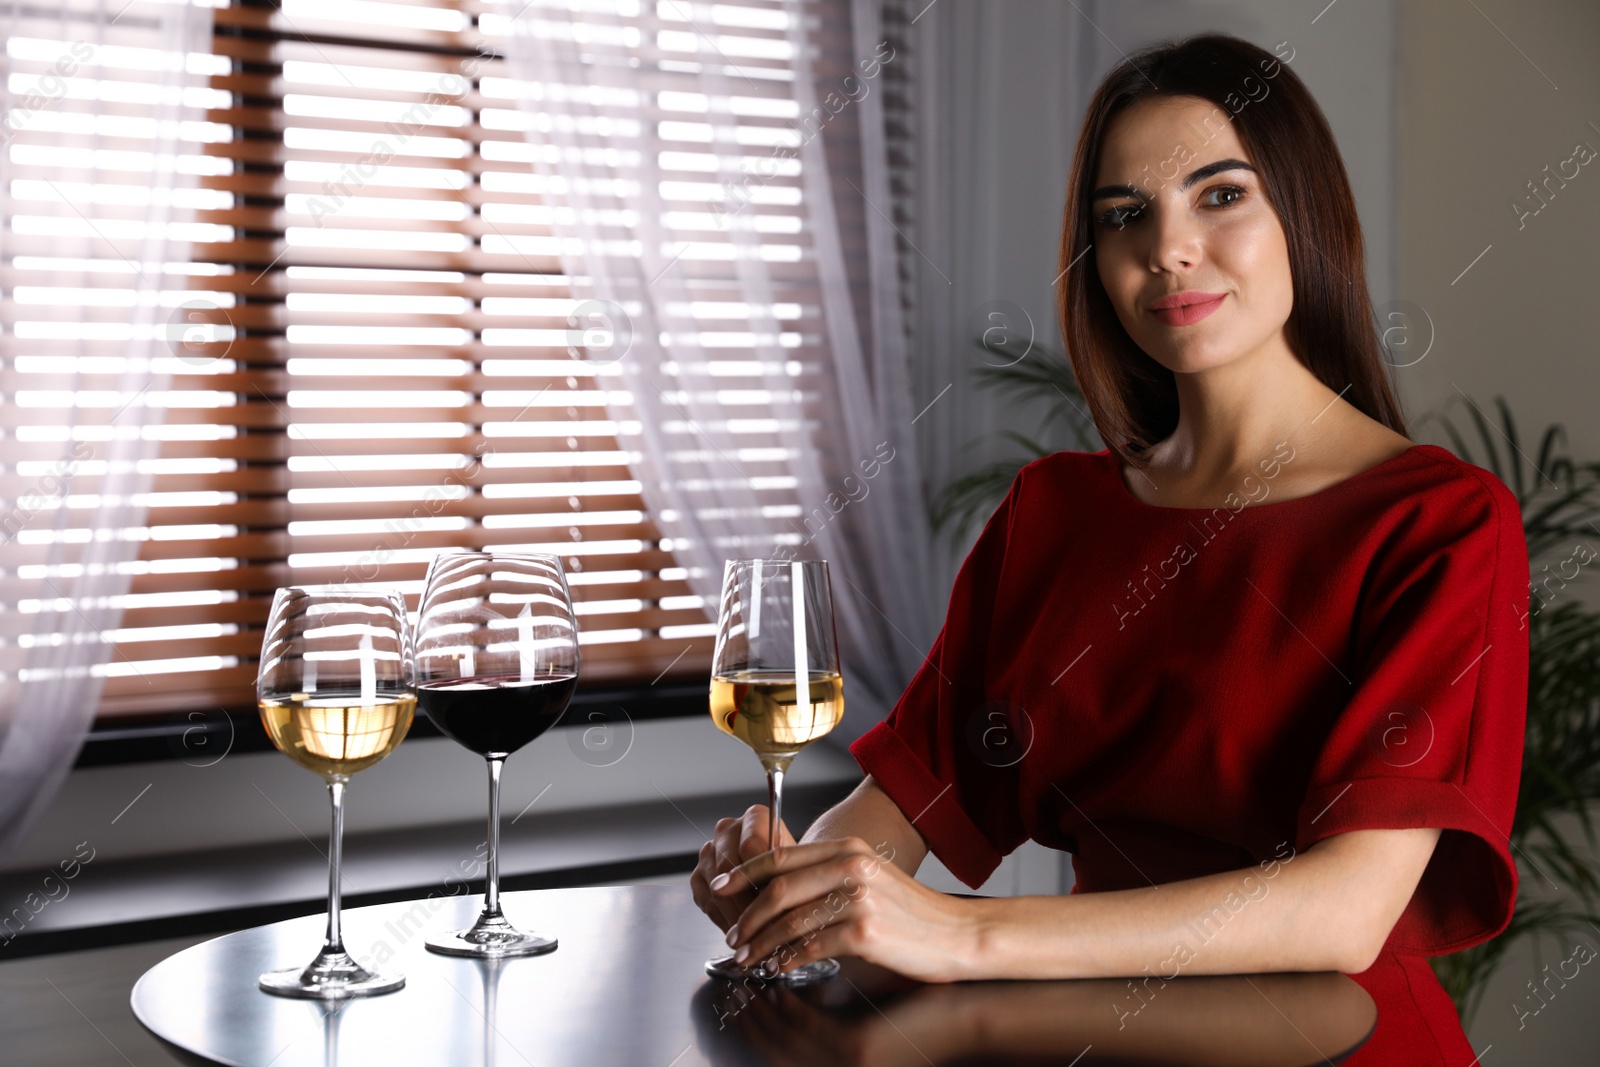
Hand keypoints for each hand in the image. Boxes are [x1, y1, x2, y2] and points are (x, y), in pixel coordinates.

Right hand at [690, 804, 795, 932]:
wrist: (781, 875)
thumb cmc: (794, 871)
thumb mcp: (799, 870)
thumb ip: (788, 881)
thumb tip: (782, 911)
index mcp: (755, 818)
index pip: (751, 847)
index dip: (762, 881)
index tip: (774, 909)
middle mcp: (728, 829)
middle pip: (729, 868)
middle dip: (748, 905)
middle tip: (763, 930)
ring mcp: (709, 852)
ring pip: (716, 889)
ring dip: (736, 918)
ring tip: (755, 939)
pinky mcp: (698, 876)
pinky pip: (706, 902)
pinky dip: (724, 921)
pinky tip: (741, 933)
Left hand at [712, 836, 980, 983]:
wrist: (958, 934)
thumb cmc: (911, 912)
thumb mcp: (870, 877)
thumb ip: (828, 877)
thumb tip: (778, 892)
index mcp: (848, 849)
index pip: (781, 856)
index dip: (744, 873)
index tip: (722, 888)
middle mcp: (851, 867)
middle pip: (778, 888)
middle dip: (747, 915)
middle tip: (734, 935)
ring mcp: (858, 898)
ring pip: (789, 920)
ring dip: (761, 943)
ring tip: (749, 956)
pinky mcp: (863, 932)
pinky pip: (809, 946)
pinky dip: (787, 959)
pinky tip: (779, 966)